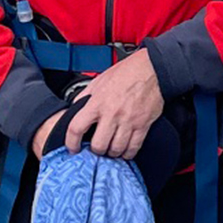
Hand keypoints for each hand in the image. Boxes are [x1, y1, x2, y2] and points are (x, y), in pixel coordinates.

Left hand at [45, 49, 164, 161]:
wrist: (151, 69)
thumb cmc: (126, 73)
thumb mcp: (98, 80)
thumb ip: (85, 96)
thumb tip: (74, 109)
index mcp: (97, 103)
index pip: (77, 128)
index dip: (71, 142)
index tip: (73, 148)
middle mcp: (111, 114)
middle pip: (98, 145)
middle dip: (96, 150)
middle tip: (97, 148)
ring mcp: (128, 121)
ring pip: (116, 149)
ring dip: (112, 153)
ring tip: (111, 149)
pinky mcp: (143, 124)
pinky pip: (133, 147)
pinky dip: (128, 153)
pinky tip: (125, 150)